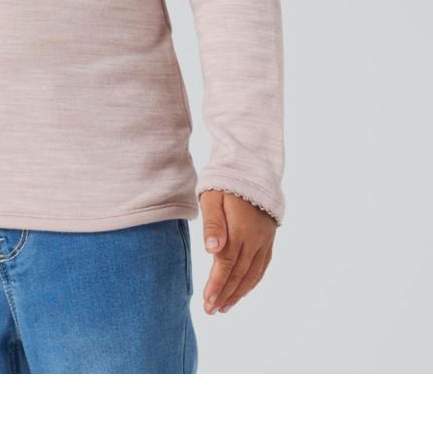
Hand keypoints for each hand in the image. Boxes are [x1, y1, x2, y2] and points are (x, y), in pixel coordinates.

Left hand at [198, 189, 275, 314]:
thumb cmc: (225, 181)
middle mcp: (255, 239)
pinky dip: (253, 280)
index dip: (217, 285)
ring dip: (239, 292)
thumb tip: (212, 250)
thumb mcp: (213, 197)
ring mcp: (264, 240)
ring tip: (225, 307)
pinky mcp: (269, 237)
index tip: (208, 302)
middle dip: (225, 294)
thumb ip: (213, 224)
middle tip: (212, 310)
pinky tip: (244, 288)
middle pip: (240, 273)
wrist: (251, 166)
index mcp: (240, 231)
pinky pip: (263, 265)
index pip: (227, 265)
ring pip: (253, 273)